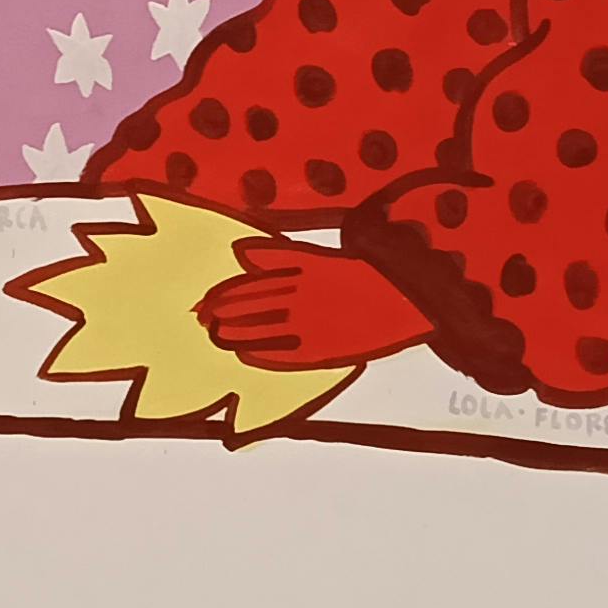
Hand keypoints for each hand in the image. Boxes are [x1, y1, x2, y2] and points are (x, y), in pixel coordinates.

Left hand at [195, 246, 428, 370]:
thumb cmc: (359, 276)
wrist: (405, 300)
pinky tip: (244, 354)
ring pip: (264, 331)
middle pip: (254, 308)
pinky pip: (286, 354)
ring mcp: (314, 324)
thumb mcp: (318, 257)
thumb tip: (239, 252)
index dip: (226, 295)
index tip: (205, 301)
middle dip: (224, 314)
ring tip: (217, 337)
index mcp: (303, 272)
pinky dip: (262, 354)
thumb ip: (277, 255)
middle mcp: (305, 298)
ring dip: (237, 334)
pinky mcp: (324, 349)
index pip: (254, 285)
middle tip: (202, 320)